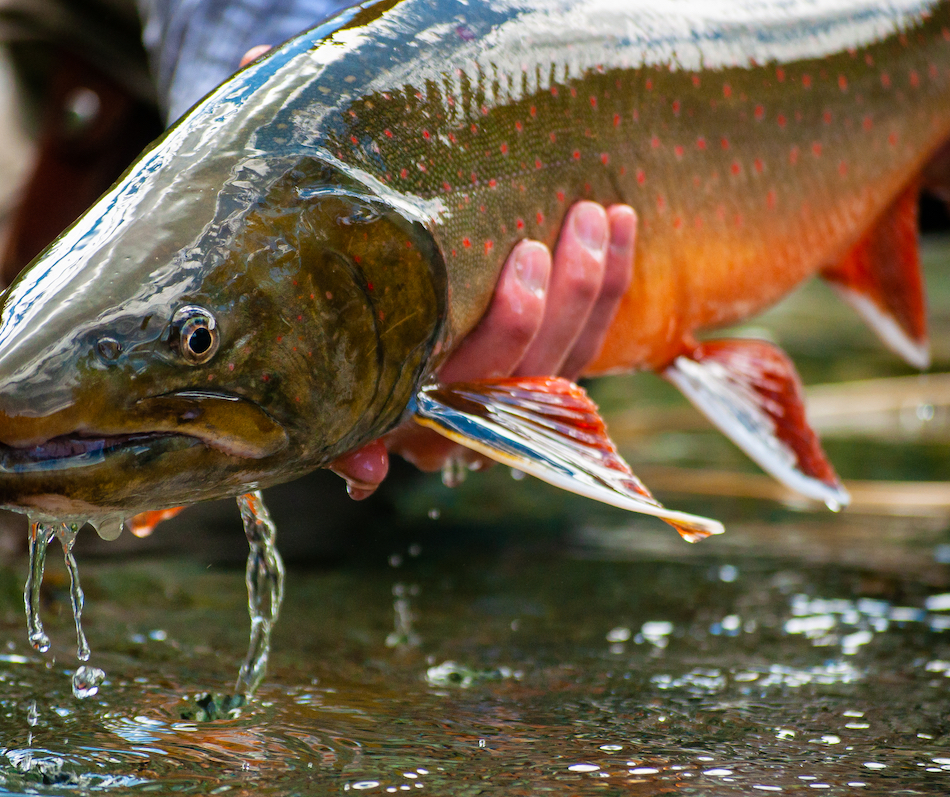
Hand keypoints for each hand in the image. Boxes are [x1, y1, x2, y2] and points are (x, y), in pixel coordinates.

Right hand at [238, 46, 638, 498]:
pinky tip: (621, 226)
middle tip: (534, 244)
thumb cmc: (327, 245)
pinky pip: (591, 347)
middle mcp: (434, 414)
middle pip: (495, 393)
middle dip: (524, 324)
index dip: (390, 428)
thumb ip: (281, 168)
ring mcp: (494, 393)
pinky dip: (609, 291)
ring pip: (554, 374)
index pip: (392, 421)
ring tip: (597, 216)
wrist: (373, 257)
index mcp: (366, 397)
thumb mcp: (297, 218)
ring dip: (583, 299)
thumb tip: (250, 70)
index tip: (405, 404)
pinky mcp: (542, 365)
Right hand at [331, 202, 637, 498]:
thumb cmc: (328, 354)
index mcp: (419, 424)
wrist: (341, 354)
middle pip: (537, 368)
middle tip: (579, 218)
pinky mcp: (543, 380)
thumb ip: (342, 435)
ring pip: (572, 357)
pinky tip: (624, 230)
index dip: (514, 323)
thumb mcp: (325, 391)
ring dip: (598, 285)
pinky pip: (592, 342)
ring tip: (608, 213)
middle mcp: (472, 425)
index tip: (528, 254)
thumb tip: (367, 474)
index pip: (480, 379)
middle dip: (568, 291)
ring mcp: (512, 406)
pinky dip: (611, 288)